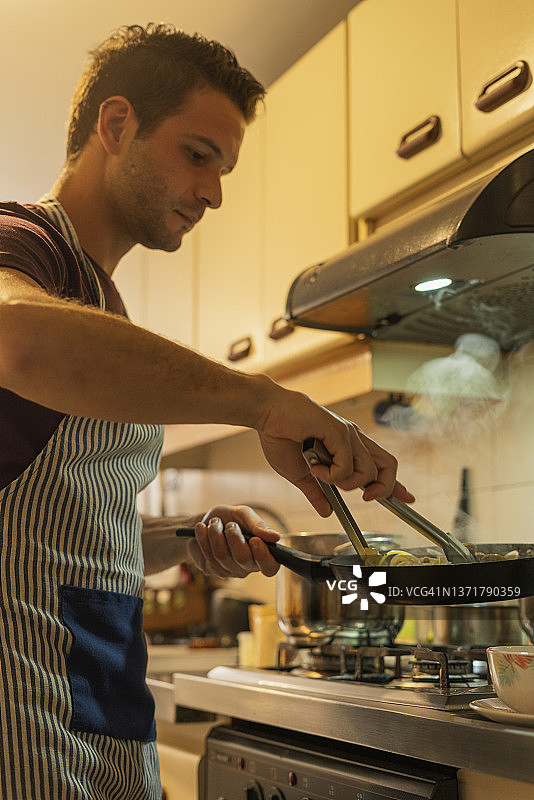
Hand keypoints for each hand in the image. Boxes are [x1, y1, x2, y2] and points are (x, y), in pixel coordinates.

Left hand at [186, 504, 280, 577]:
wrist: (205, 521)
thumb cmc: (229, 518)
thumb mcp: (244, 514)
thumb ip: (259, 525)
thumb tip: (276, 537)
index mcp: (262, 553)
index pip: (270, 567)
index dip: (263, 556)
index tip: (255, 540)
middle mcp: (247, 566)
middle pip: (243, 559)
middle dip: (234, 537)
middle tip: (230, 524)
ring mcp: (229, 570)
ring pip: (222, 556)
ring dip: (216, 534)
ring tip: (214, 523)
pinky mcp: (212, 570)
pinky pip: (208, 555)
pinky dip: (203, 537)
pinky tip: (202, 528)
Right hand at [255, 385, 414, 515]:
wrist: (266, 413)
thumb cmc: (280, 435)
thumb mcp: (301, 474)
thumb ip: (316, 492)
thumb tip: (325, 511)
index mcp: (348, 446)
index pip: (381, 466)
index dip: (396, 484)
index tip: (407, 499)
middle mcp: (353, 439)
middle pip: (389, 465)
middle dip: (385, 488)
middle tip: (367, 498)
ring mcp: (348, 434)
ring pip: (368, 471)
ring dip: (345, 482)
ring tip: (321, 474)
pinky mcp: (339, 431)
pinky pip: (347, 465)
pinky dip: (331, 474)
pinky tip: (315, 466)